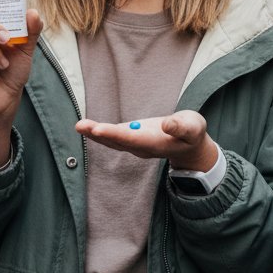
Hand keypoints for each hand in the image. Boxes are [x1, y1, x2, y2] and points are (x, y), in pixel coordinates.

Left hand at [75, 111, 218, 170]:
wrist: (190, 145)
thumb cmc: (193, 133)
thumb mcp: (194, 127)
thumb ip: (181, 127)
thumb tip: (168, 124)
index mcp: (156, 144)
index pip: (132, 139)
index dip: (115, 134)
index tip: (99, 129)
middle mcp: (142, 147)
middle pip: (117, 141)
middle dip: (98, 134)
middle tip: (80, 125)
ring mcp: (135, 143)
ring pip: (112, 140)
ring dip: (94, 133)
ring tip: (79, 125)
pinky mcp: (132, 137)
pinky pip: (113, 136)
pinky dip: (99, 132)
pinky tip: (86, 126)